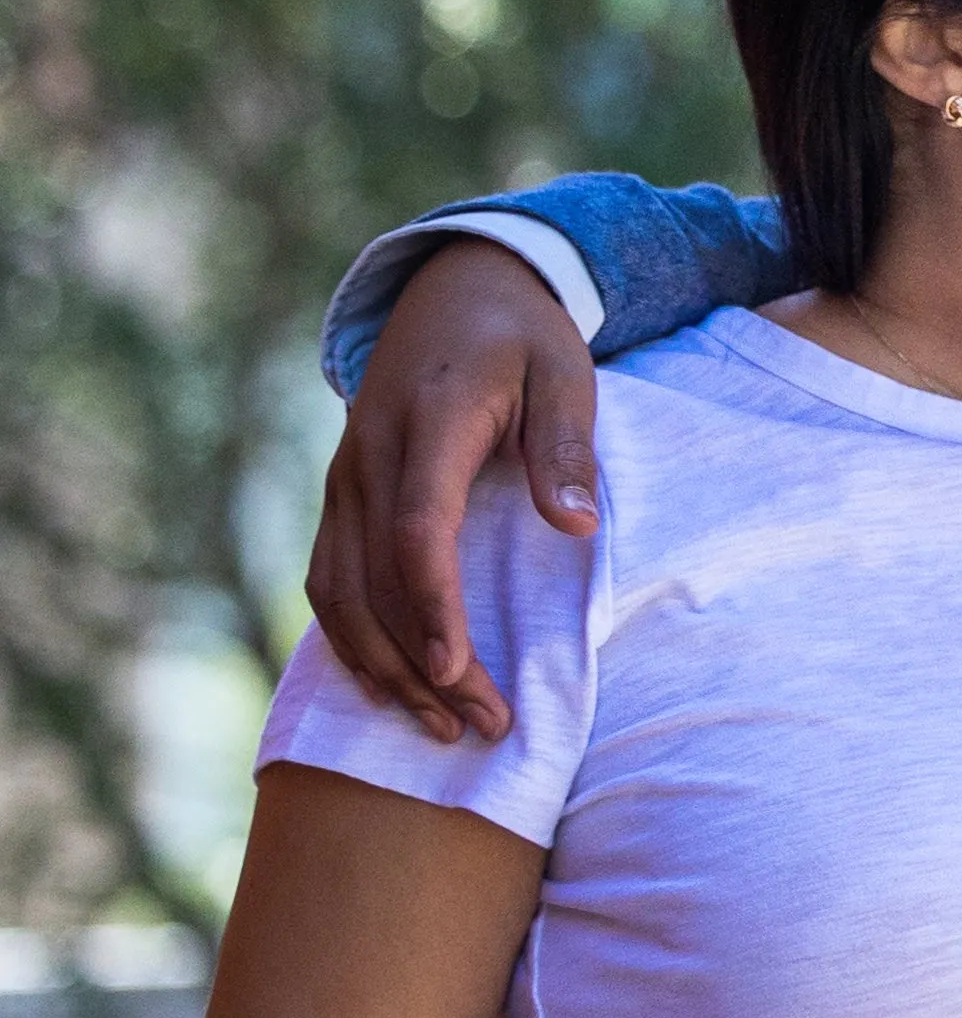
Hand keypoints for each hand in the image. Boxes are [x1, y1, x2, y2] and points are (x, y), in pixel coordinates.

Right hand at [299, 241, 593, 745]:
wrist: (453, 291)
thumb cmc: (523, 337)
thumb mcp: (565, 372)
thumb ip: (565, 448)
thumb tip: (576, 530)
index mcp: (426, 426)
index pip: (417, 532)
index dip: (433, 607)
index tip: (459, 670)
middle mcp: (367, 460)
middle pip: (376, 581)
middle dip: (423, 665)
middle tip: (481, 726)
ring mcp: (343, 481)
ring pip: (340, 593)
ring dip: (384, 667)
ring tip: (440, 726)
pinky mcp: (340, 498)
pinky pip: (329, 581)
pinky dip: (352, 640)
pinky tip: (392, 686)